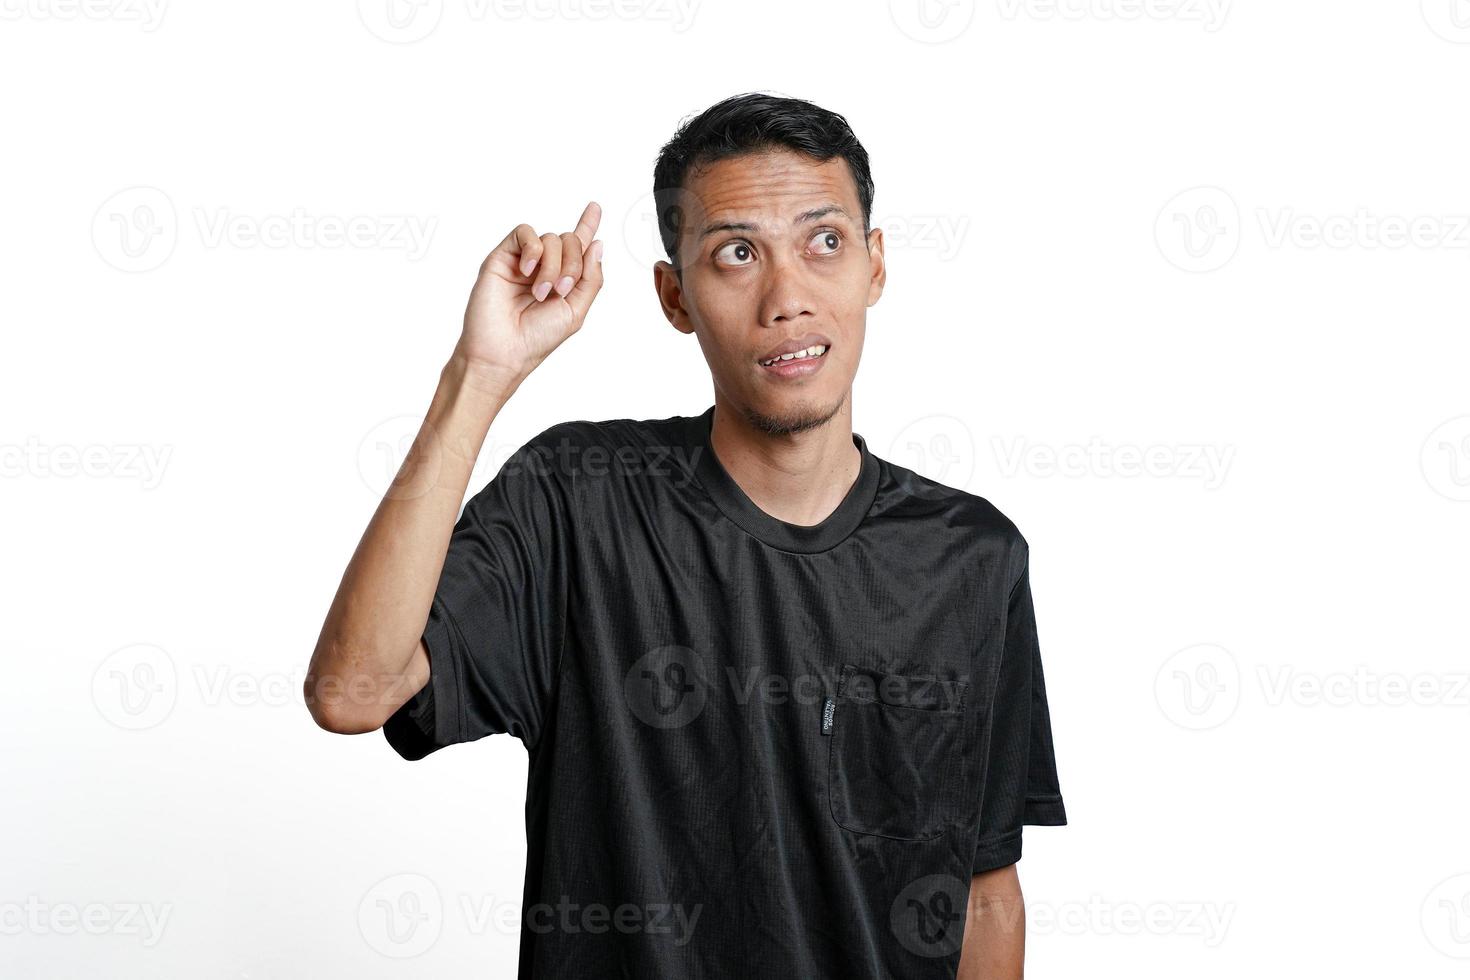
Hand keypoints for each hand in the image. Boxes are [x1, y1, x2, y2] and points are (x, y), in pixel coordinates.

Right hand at [456, 201, 603, 386]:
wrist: (503, 351)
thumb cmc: (537, 338)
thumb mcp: (575, 311)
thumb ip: (591, 279)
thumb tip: (598, 244)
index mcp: (562, 280)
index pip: (577, 247)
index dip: (587, 226)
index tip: (595, 206)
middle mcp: (544, 267)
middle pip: (570, 241)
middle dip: (573, 264)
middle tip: (560, 290)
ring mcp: (523, 261)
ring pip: (551, 238)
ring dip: (553, 265)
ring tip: (541, 292)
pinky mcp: (502, 257)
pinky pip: (525, 233)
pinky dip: (533, 250)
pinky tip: (529, 271)